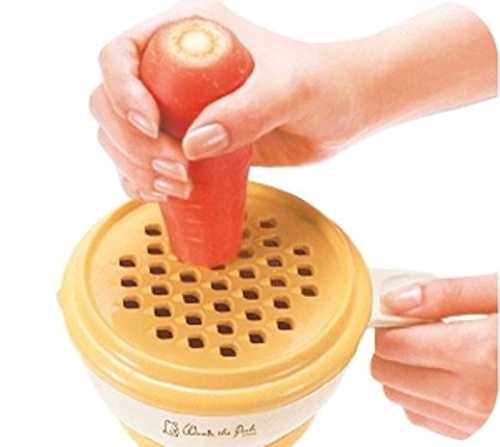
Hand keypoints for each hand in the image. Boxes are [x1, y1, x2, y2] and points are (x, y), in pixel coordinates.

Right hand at [89, 0, 375, 200]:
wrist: (342, 111)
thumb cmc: (323, 84)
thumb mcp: (289, 90)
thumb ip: (247, 112)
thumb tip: (193, 145)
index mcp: (189, 35)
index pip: (122, 54)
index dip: (122, 91)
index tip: (151, 125)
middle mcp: (173, 70)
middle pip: (111, 101)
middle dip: (131, 142)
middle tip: (175, 169)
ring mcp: (179, 109)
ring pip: (122, 137)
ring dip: (135, 167)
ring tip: (176, 186)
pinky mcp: (190, 142)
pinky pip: (144, 162)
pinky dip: (142, 181)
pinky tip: (162, 194)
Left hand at [372, 274, 497, 438]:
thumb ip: (445, 294)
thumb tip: (395, 300)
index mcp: (480, 355)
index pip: (394, 345)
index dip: (388, 323)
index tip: (396, 311)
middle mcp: (474, 397)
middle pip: (388, 372)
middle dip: (393, 345)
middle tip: (417, 326)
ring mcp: (474, 420)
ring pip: (398, 395)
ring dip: (403, 368)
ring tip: (434, 346)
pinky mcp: (473, 432)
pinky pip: (419, 414)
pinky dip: (419, 391)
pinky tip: (442, 369)